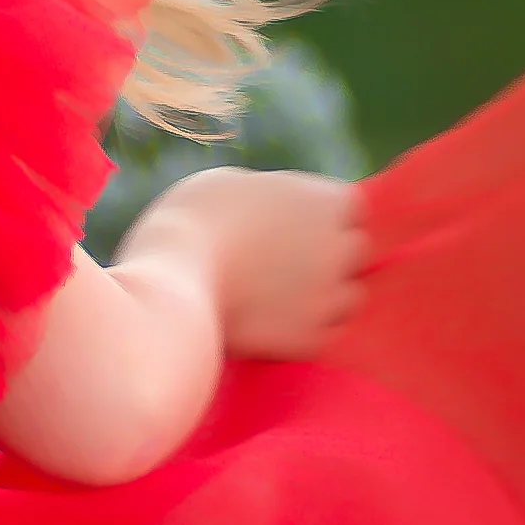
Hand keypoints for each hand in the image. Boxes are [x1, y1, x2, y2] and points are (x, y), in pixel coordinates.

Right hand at [124, 166, 368, 363]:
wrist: (171, 284)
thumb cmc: (193, 222)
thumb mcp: (237, 185)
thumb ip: (276, 200)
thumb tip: (282, 214)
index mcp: (330, 202)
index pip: (350, 209)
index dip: (320, 218)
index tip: (289, 227)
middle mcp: (342, 248)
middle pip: (354, 253)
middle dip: (327, 256)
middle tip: (282, 264)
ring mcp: (331, 296)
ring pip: (347, 298)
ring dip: (321, 297)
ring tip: (276, 298)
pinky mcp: (311, 339)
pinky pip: (323, 335)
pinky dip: (302, 332)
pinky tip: (270, 324)